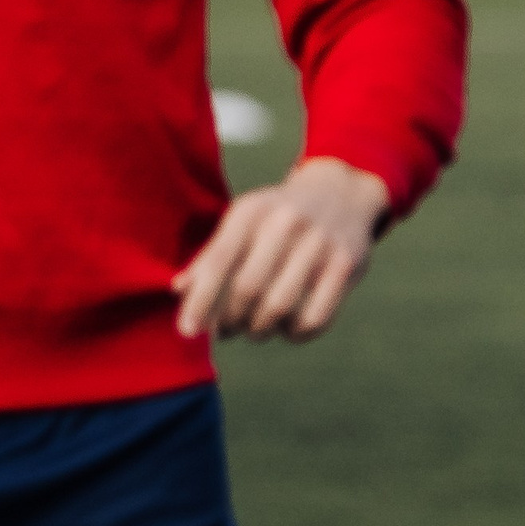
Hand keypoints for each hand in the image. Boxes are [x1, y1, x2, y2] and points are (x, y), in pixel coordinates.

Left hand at [172, 157, 389, 342]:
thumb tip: (178, 290)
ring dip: (260, 329)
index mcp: (253, 210)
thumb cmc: (278, 215)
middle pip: (247, 288)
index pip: (219, 261)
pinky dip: (295, 334)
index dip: (200, 301)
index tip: (187, 331)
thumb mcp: (244, 220)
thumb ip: (212, 254)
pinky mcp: (346, 263)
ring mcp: (320, 242)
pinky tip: (287, 328)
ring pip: (280, 306)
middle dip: (231, 320)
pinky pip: (315, 316)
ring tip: (255, 329)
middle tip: (227, 330)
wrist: (341, 192)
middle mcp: (286, 221)